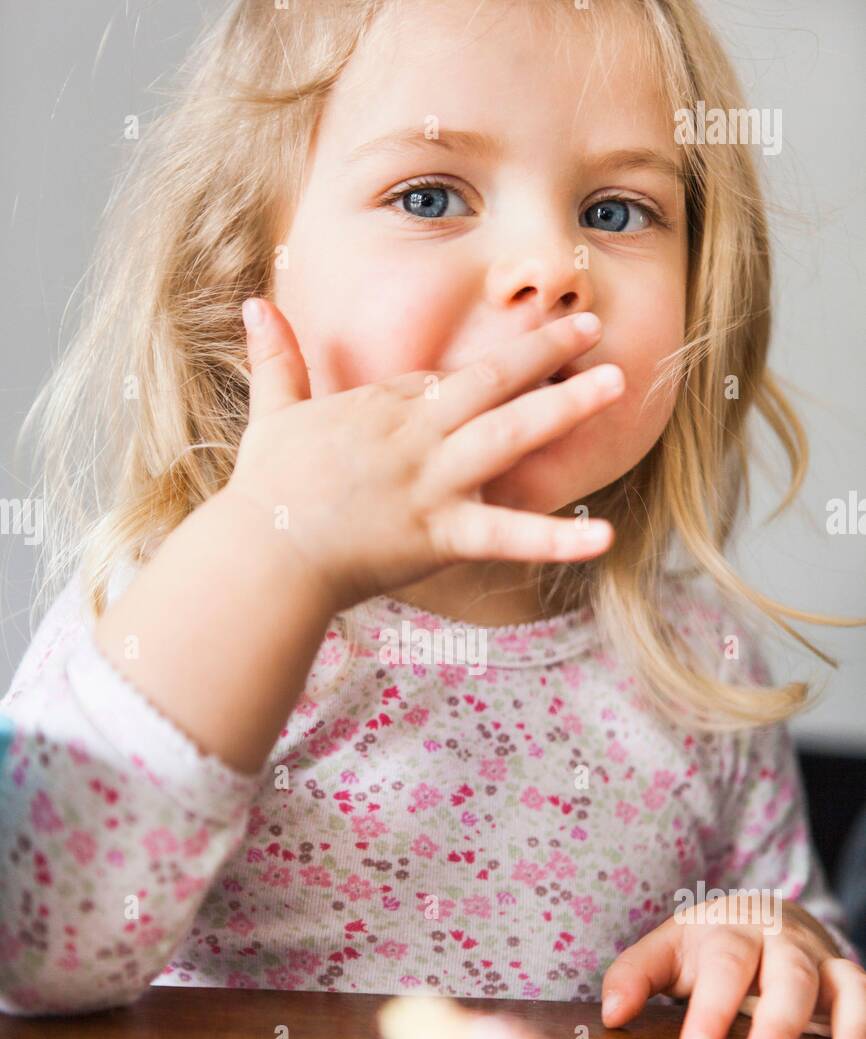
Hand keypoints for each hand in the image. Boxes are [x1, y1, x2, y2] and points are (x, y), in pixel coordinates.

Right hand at [228, 297, 623, 612]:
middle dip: (544, 351)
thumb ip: (276, 360)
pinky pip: (507, 535)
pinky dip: (556, 540)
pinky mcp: (443, 533)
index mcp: (381, 406)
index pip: (439, 381)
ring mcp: (434, 481)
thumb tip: (254, 305)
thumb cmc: (266, 492)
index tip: (497, 380)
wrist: (265, 556)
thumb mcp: (271, 414)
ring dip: (566, 406)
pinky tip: (604, 537)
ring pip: (510, 433)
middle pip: (491, 380)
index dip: (466, 383)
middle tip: (591, 324)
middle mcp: (417, 435)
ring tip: (617, 383)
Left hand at [601, 897, 865, 1038]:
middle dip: (776, 1024)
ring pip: (841, 986)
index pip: (721, 968)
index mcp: (728, 931)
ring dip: (847, 1028)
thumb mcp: (667, 952)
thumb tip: (611, 1015)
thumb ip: (634, 976)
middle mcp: (780, 941)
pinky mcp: (846, 980)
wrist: (762, 915)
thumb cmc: (706, 946)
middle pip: (785, 976)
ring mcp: (819, 961)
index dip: (710, 1010)